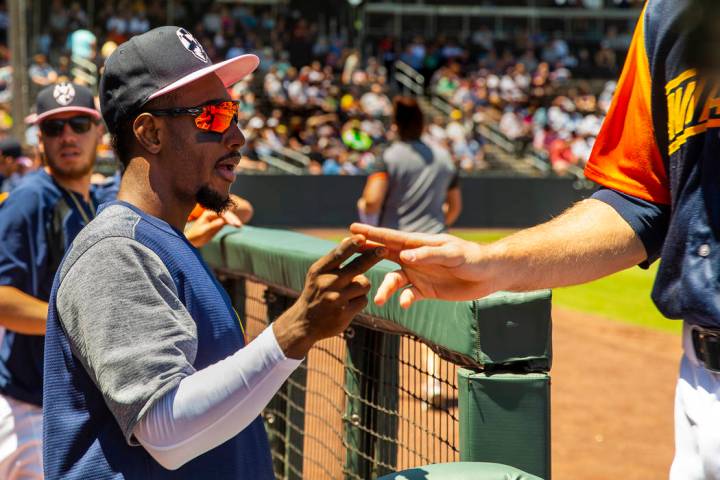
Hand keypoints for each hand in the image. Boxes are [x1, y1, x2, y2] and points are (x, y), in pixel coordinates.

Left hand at [185, 209, 242, 247]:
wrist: (192, 240)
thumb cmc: (196, 235)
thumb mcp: (204, 231)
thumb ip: (213, 225)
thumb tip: (222, 221)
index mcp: (208, 213)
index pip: (221, 213)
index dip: (229, 217)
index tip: (234, 224)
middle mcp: (213, 213)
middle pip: (226, 213)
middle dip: (233, 218)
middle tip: (239, 225)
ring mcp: (217, 217)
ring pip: (228, 216)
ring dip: (234, 220)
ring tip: (239, 226)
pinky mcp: (219, 222)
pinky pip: (228, 220)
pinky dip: (233, 222)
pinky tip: (238, 226)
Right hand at [274, 235, 384, 358]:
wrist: (304, 323)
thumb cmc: (316, 292)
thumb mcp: (318, 273)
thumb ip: (334, 259)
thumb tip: (355, 239)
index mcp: (319, 270)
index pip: (338, 254)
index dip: (352, 244)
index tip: (363, 236)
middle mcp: (327, 283)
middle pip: (357, 267)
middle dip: (373, 257)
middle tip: (385, 249)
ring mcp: (336, 298)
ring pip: (364, 284)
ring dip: (362, 286)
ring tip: (349, 291)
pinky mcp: (344, 313)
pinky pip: (363, 300)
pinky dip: (359, 301)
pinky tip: (348, 304)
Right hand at [350, 223, 495, 307]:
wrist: (490, 275)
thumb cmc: (473, 257)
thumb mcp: (453, 254)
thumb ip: (428, 254)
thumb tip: (404, 255)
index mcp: (419, 243)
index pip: (391, 237)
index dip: (372, 233)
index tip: (352, 228)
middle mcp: (415, 258)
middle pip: (385, 256)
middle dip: (367, 256)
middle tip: (348, 258)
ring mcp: (419, 274)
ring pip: (394, 280)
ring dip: (385, 289)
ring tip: (379, 299)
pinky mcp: (426, 290)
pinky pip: (408, 295)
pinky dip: (404, 299)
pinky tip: (404, 304)